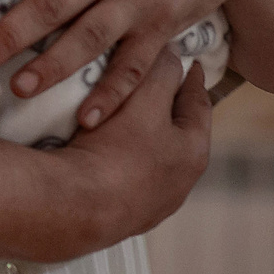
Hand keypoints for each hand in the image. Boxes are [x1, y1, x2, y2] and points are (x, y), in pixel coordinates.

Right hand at [37, 51, 211, 260]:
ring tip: (121, 124)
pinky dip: (117, 166)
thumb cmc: (115, 152)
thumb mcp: (143, 101)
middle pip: (176, 137)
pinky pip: (122, 182)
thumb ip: (160, 73)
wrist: (75, 209)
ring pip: (149, 163)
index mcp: (193, 152)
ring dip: (140, 143)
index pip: (198, 105)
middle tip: (154, 90)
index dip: (191, 80)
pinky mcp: (119, 219)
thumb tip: (170, 53)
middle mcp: (179, 184)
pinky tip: (100, 159)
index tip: (187, 63)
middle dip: (166, 112)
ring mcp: (150, 206)